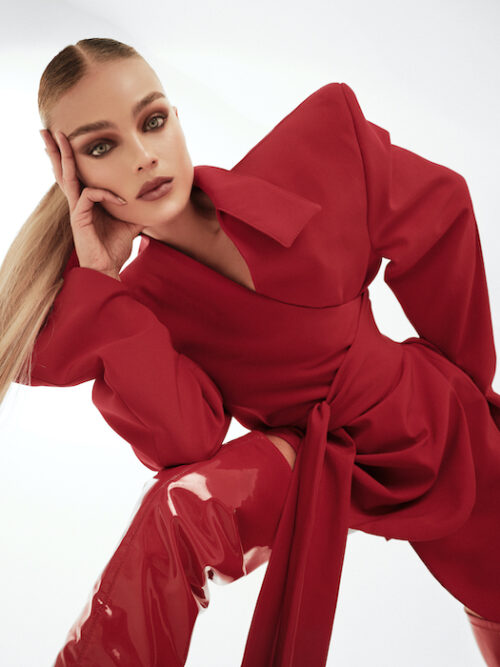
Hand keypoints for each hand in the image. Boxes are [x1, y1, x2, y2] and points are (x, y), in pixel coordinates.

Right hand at [40, 128, 143, 278]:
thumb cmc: (114, 248)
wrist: (108, 269)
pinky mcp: (78, 217)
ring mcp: (77, 209)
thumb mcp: (130, 223)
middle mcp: (78, 202)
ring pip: (66, 176)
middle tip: (51, 129)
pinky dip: (106, 194)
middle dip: (58, 150)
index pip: (78, 174)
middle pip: (64, 170)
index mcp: (87, 201)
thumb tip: (152, 197)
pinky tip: (121, 202)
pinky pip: (89, 195)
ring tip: (58, 137)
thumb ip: (136, 209)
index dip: (74, 157)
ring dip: (64, 156)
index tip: (73, 138)